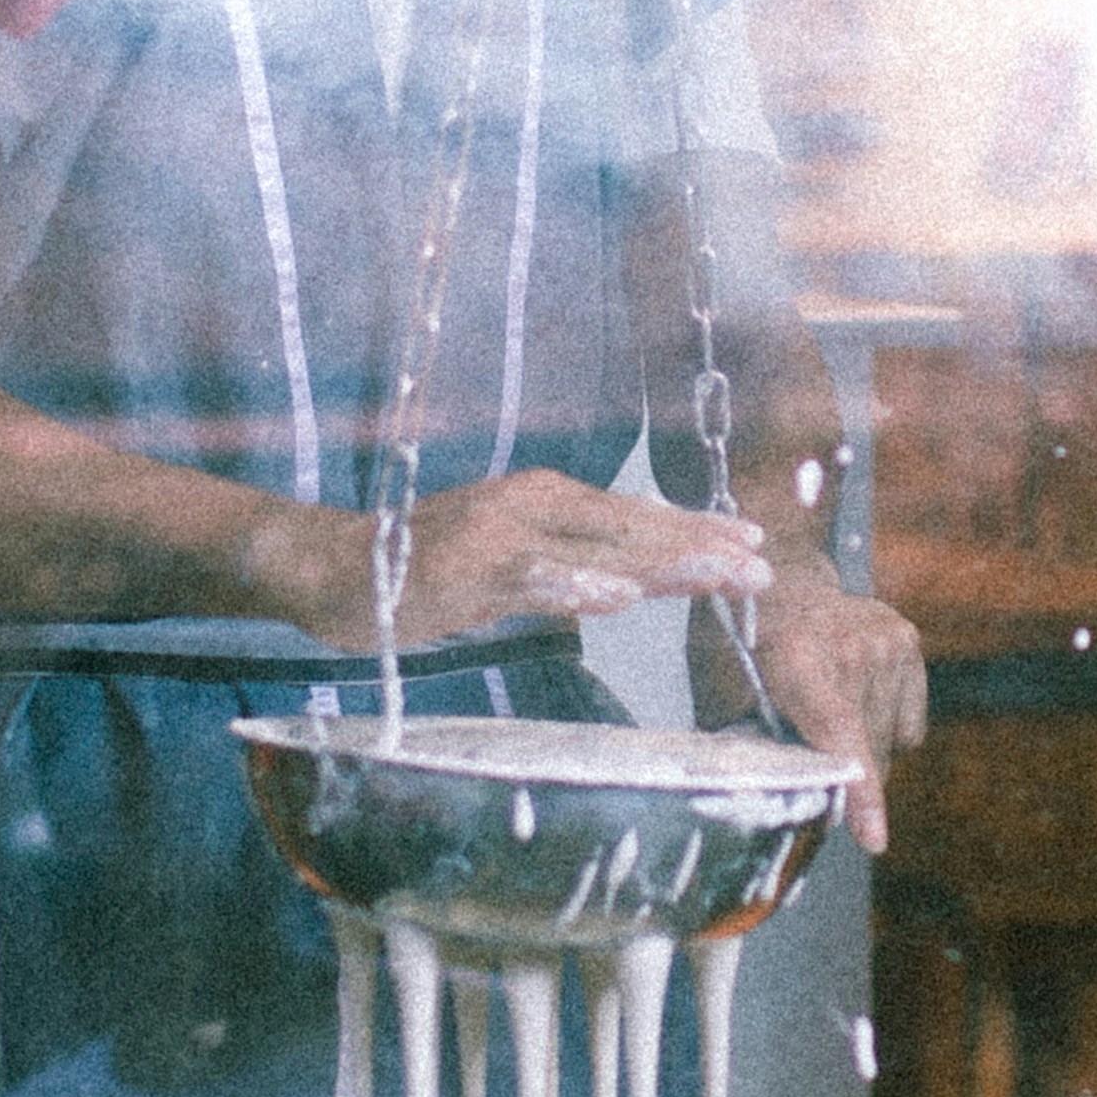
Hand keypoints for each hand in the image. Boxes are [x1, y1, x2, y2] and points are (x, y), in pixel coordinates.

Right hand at [266, 468, 773, 651]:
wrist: (333, 566)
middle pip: (633, 527)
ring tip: (718, 573)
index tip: (757, 546)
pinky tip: (617, 594)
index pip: (638, 517)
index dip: (698, 531)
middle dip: (701, 547)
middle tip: (764, 567)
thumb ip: (572, 569)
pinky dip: (576, 583)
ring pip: (597, 547)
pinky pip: (532, 578)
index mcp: (548, 501)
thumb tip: (635, 580)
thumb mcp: (513, 566)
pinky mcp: (469, 569)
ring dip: (662, 560)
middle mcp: (533, 506)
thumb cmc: (427, 569)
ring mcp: (502, 535)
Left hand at [721, 546, 928, 852]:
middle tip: (809, 763)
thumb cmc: (738, 640)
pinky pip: (909, 724)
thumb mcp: (719, 690)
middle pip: (866, 750)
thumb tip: (762, 807)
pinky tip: (852, 698)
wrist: (777, 572)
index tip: (874, 840)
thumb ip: (745, 746)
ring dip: (861, 752)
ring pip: (889, 743)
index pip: (838, 733)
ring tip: (824, 719)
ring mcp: (887, 641)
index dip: (858, 791)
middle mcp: (854, 645)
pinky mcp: (908, 641)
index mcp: (799, 657)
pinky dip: (884, 727)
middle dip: (843, 778)